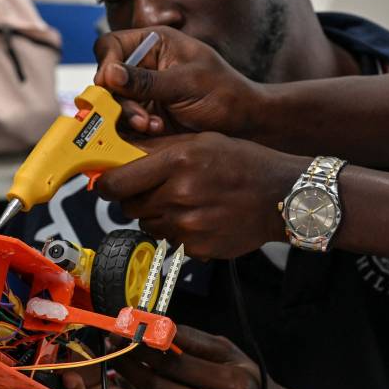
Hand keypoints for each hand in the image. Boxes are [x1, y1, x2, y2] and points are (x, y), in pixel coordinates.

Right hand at [94, 26, 264, 136]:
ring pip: (112, 104)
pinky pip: (123, 123)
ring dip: (127, 117)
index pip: (111, 46)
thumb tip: (109, 73)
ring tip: (152, 126)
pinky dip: (134, 130)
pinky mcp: (143, 116)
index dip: (106, 63)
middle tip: (139, 116)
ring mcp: (141, 93)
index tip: (109, 83)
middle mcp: (142, 66)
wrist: (244, 125)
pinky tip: (155, 131)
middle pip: (106, 78)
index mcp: (153, 44)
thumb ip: (147, 80)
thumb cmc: (224, 93)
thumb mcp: (187, 82)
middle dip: (119, 99)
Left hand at [96, 132, 304, 259]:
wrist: (283, 195)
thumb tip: (117, 155)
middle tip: (152, 189)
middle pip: (128, 206)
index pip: (116, 182)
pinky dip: (177, 230)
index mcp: (177, 161)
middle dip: (134, 198)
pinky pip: (170, 240)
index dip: (105, 184)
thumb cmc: (243, 163)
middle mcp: (179, 194)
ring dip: (156, 215)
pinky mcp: (198, 247)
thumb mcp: (201, 141)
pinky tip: (199, 216)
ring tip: (183, 201)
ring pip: (147, 224)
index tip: (105, 183)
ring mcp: (188, 224)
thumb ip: (158, 149)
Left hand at [114, 325, 294, 388]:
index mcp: (232, 383)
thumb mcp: (229, 352)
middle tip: (113, 347)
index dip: (143, 346)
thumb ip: (193, 339)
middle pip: (158, 387)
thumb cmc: (247, 381)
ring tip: (120, 364)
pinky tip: (136, 386)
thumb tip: (158, 325)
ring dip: (131, 384)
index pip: (174, 362)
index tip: (125, 331)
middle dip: (129, 364)